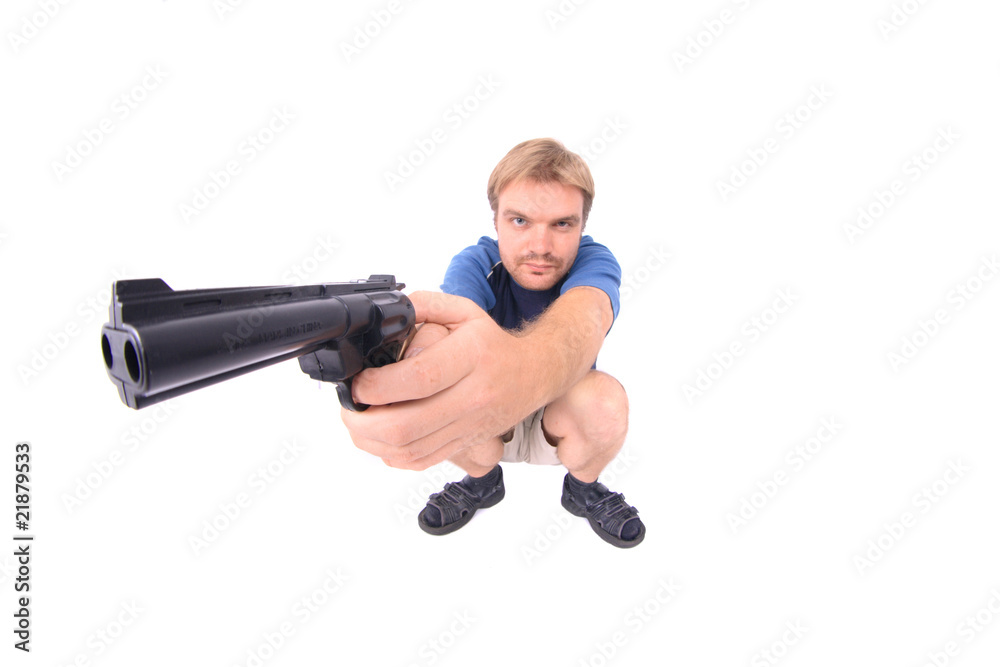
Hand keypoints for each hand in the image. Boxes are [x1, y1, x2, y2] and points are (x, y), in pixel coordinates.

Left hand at [340, 292, 540, 469]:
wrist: (533, 375)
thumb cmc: (493, 344)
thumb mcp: (464, 311)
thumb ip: (424, 305)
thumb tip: (388, 313)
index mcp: (472, 356)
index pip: (419, 379)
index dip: (378, 386)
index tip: (359, 381)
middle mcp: (473, 396)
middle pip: (407, 424)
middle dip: (363, 421)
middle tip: (350, 406)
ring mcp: (469, 426)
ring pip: (409, 449)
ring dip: (371, 440)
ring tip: (357, 421)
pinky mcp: (464, 445)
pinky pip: (420, 461)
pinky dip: (391, 455)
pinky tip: (380, 438)